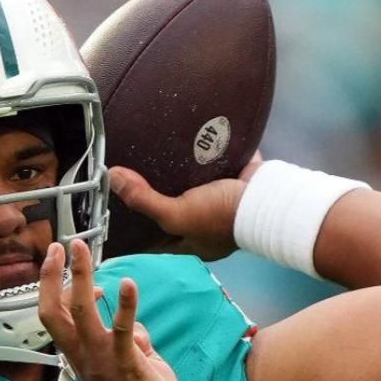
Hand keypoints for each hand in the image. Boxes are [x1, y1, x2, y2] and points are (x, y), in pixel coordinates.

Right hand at [38, 238, 184, 380]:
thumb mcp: (128, 364)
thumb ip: (128, 342)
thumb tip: (135, 328)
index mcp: (79, 354)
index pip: (55, 315)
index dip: (53, 286)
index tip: (61, 260)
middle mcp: (83, 354)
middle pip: (54, 311)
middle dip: (55, 276)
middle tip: (64, 244)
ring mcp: (101, 358)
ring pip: (81, 312)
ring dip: (81, 277)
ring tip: (80, 248)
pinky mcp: (126, 362)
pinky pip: (122, 330)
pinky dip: (125, 306)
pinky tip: (129, 284)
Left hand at [108, 153, 263, 261]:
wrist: (269, 196)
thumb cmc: (223, 216)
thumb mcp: (178, 214)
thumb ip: (144, 200)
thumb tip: (112, 178)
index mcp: (193, 240)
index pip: (159, 239)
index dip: (139, 230)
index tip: (119, 213)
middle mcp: (207, 223)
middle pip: (175, 209)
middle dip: (158, 195)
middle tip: (134, 176)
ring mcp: (222, 199)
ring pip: (193, 185)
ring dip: (179, 172)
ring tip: (155, 152)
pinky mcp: (234, 176)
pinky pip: (214, 163)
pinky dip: (203, 153)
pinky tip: (187, 139)